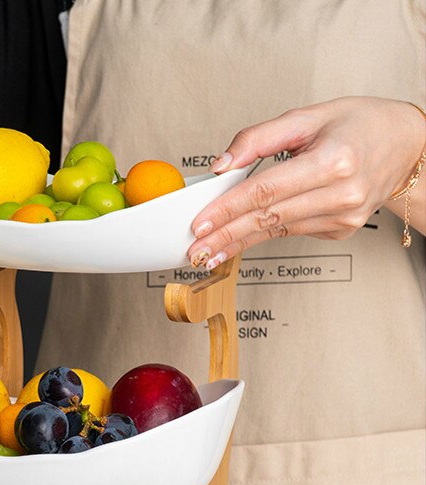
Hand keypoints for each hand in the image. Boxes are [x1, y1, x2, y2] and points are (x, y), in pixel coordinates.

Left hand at [188, 97, 425, 268]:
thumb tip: (221, 164)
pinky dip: (263, 233)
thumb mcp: (309, 116)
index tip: (201, 223)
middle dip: (226, 236)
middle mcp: (342, 194)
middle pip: (268, 218)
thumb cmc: (360, 125)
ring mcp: (344, 218)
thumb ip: (260, 138)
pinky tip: (240, 240)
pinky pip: (292, 231)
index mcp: (334, 161)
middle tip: (194, 250)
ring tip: (207, 254)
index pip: (267, 190)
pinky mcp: (340, 230)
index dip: (229, 209)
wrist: (406, 147)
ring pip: (277, 231)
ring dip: (238, 244)